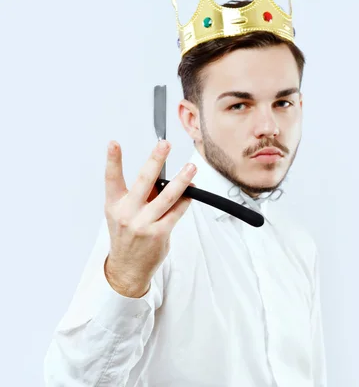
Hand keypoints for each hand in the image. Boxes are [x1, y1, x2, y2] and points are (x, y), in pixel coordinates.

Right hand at [103, 140, 196, 297]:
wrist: (127, 268)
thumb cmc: (127, 237)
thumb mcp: (122, 215)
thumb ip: (139, 197)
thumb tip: (163, 179)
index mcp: (114, 205)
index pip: (111, 178)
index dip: (112, 160)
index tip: (114, 144)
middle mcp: (127, 213)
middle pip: (144, 181)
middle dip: (156, 160)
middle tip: (164, 144)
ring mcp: (143, 223)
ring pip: (167, 196)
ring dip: (182, 180)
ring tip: (190, 168)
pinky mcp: (159, 233)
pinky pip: (177, 211)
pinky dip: (186, 200)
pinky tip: (192, 191)